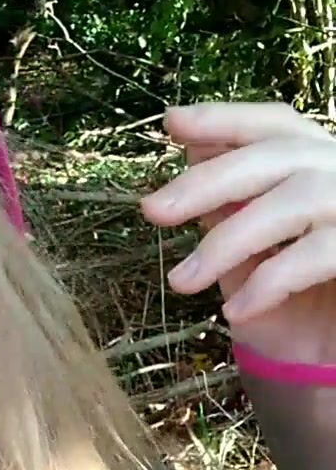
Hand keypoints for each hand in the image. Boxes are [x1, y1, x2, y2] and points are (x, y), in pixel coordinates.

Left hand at [141, 100, 335, 365]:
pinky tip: (234, 311)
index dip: (224, 118)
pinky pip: (315, 255)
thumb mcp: (250, 250)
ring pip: (295, 201)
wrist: (333, 351)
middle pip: (276, 156)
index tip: (171, 122)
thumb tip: (192, 151)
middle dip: (209, 181)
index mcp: (314, 161)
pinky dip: (268, 281)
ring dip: (228, 241)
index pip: (272, 126)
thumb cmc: (293, 297)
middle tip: (153, 210)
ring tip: (182, 281)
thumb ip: (230, 204)